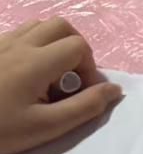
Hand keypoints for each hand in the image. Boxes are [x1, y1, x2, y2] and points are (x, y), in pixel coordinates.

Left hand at [0, 19, 121, 153]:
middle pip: (61, 26)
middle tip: (69, 79)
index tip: (79, 93)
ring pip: (38, 26)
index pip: (79, 46)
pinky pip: (17, 35)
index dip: (89, 68)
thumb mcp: (46, 127)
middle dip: (76, 48)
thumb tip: (114, 90)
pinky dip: (33, 47)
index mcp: (35, 62)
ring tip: (48, 76)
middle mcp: (18, 45)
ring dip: (54, 45)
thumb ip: (85, 107)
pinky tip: (24, 76)